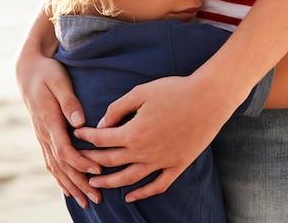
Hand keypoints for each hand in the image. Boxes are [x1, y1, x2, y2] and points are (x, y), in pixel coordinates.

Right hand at [15, 51, 101, 206]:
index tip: (97, 170)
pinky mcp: (44, 136)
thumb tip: (80, 121)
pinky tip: (69, 189)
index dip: (80, 162)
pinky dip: (60, 178)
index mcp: (49, 121)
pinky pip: (51, 162)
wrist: (27, 70)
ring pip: (56, 167)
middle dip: (79, 183)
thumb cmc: (47, 72)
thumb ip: (69, 101)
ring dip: (71, 185)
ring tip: (86, 201)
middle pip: (61, 165)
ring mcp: (42, 136)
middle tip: (96, 199)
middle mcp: (44, 133)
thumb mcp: (58, 81)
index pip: (64, 149)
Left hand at [73, 74, 234, 202]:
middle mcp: (145, 152)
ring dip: (110, 183)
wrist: (209, 98)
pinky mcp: (178, 165)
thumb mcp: (141, 92)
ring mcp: (162, 161)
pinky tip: (131, 197)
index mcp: (133, 132)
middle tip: (79, 160)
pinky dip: (143, 194)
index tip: (78, 134)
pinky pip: (158, 185)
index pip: (101, 139)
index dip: (87, 136)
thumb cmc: (175, 90)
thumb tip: (102, 123)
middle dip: (91, 161)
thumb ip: (118, 108)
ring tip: (95, 183)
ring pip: (129, 179)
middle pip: (110, 162)